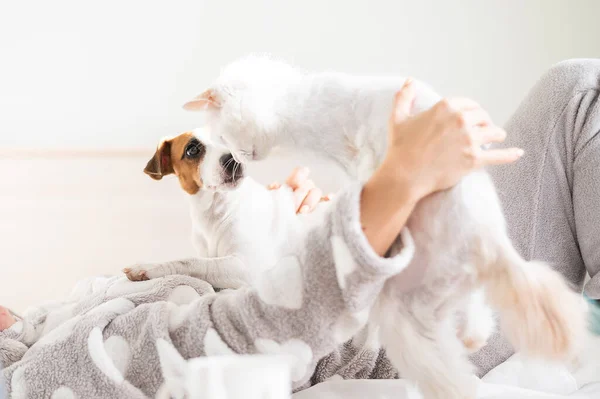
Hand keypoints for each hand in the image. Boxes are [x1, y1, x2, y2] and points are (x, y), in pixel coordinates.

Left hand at [268, 167, 332, 213]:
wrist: (270, 224)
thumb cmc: (269, 209)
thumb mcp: (267, 200)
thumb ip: (271, 192)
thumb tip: (276, 185)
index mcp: (291, 184)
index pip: (300, 173)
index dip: (299, 176)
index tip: (295, 186)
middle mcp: (303, 188)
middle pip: (308, 184)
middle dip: (301, 195)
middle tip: (294, 207)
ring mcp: (310, 198)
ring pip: (316, 192)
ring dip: (310, 201)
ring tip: (303, 211)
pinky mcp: (315, 209)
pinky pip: (324, 201)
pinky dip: (327, 199)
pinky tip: (329, 198)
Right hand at [360, 79, 522, 254]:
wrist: (404, 175)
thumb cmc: (400, 148)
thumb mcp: (398, 118)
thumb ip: (404, 97)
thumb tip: (409, 81)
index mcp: (445, 107)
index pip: (469, 104)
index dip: (472, 110)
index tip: (472, 117)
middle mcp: (460, 120)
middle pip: (483, 117)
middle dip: (484, 122)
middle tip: (483, 129)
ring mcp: (469, 140)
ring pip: (494, 132)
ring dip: (496, 134)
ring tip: (497, 138)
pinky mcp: (474, 159)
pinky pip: (498, 155)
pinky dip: (510, 154)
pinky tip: (518, 153)